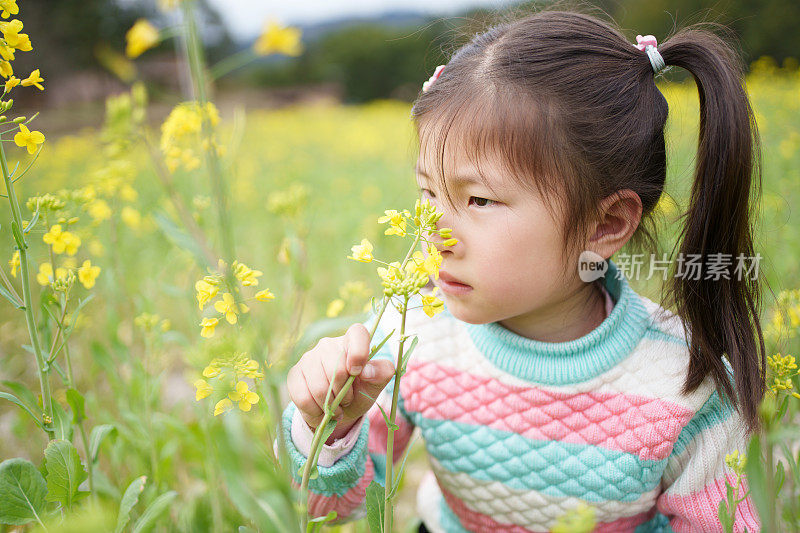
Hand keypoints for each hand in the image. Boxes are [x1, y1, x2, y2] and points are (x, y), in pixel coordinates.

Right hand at [287, 323, 395, 443]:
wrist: (336, 411)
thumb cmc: (359, 392)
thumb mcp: (375, 385)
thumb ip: (381, 373)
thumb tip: (366, 370)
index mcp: (352, 341)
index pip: (357, 333)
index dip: (359, 352)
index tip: (357, 372)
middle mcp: (328, 344)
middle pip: (337, 368)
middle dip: (345, 393)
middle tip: (347, 399)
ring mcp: (308, 357)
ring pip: (319, 387)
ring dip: (330, 405)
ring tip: (335, 407)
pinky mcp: (294, 374)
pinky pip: (303, 397)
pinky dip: (315, 411)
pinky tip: (320, 410)